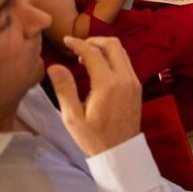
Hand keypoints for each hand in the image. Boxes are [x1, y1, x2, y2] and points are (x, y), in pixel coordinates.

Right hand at [47, 36, 141, 155]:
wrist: (120, 151)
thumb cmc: (93, 137)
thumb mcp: (73, 117)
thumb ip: (64, 89)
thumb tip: (54, 66)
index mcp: (107, 84)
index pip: (93, 52)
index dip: (78, 43)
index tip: (66, 41)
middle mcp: (124, 78)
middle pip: (113, 44)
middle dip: (94, 40)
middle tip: (78, 47)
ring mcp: (134, 81)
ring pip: (122, 51)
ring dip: (104, 47)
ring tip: (86, 56)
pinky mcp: (137, 86)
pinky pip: (126, 62)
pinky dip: (113, 56)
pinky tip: (99, 67)